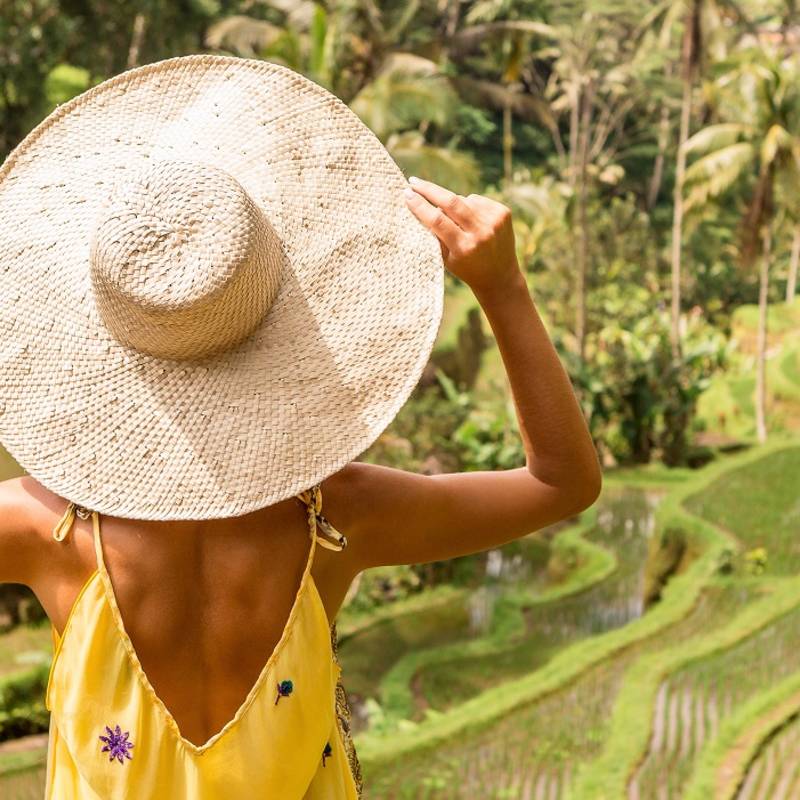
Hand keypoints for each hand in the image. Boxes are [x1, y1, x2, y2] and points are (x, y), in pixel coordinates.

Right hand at [403, 176, 521, 296]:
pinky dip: (469, 205)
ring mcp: (495, 221)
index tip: (406, 194)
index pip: (438, 220)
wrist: (500, 277)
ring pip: (463, 199)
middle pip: (451, 201)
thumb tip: (419, 204)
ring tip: (456, 222)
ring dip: (453, 205)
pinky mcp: (504, 213)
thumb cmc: (466, 268)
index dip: (420, 205)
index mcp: (464, 248)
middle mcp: (481, 233)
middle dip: (429, 189)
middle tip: (414, 182)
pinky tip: (471, 220)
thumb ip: (435, 235)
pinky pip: (476, 199)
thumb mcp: (446, 259)